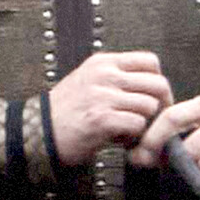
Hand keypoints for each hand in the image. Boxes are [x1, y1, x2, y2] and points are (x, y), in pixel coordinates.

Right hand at [48, 51, 172, 165]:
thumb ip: (116, 77)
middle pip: (157, 84)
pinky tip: (119, 138)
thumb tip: (149, 84)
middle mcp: (105, 75)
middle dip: (160, 105)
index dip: (158, 81)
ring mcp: (103, 96)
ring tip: (128, 129)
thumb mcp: (89, 79)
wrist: (39, 132)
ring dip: (144, 123)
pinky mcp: (102, 118)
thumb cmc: (65, 110)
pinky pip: (137, 124)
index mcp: (103, 62)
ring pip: (149, 106)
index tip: (156, 97)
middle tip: (153, 119)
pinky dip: (133, 136)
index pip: (150, 61)